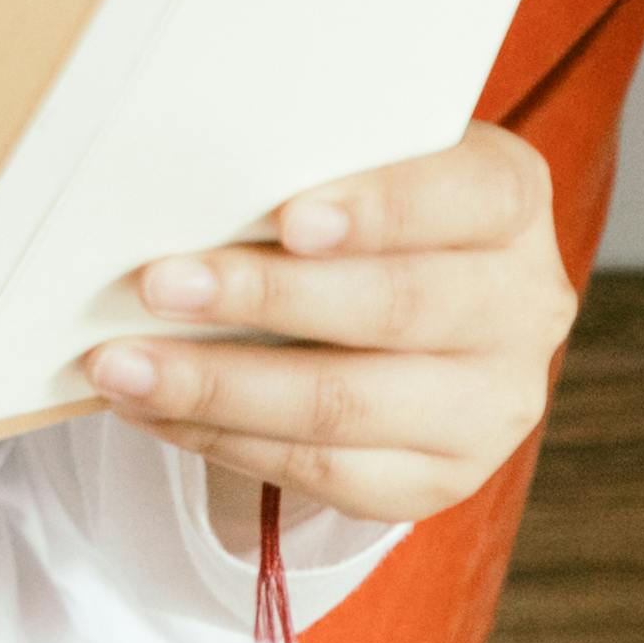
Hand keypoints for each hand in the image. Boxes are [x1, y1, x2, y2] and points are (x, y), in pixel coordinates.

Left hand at [86, 121, 574, 529]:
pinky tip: (152, 411)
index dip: (380, 208)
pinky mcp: (442, 478)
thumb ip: (297, 164)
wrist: (384, 305)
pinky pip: (325, 472)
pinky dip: (222, 439)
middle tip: (156, 285)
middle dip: (263, 297)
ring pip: (349, 403)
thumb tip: (172, 187)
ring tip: (121, 366)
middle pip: (396, 306)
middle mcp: (522, 304)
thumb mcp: (345, 164)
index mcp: (509, 200)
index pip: (466, 196)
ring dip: (219, 386)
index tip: (287, 218)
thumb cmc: (342, 207)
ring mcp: (492, 403)